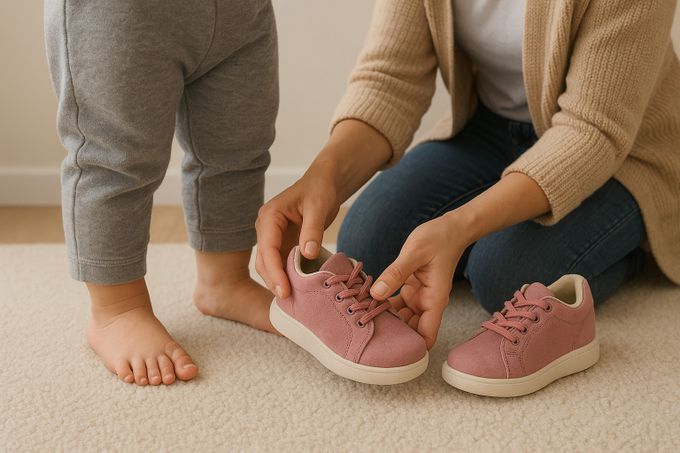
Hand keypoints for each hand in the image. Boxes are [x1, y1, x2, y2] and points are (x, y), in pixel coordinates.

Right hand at [255, 167, 339, 298]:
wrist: (324, 183)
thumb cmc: (320, 190)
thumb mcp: (318, 207)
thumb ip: (312, 230)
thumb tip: (307, 254)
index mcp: (269, 216)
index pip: (267, 248)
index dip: (274, 271)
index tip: (284, 290)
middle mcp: (266, 227)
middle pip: (264, 260)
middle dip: (274, 280)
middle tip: (288, 300)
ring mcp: (272, 236)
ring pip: (269, 264)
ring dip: (278, 280)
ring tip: (291, 299)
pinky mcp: (282, 243)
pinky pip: (280, 263)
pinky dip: (285, 276)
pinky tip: (295, 289)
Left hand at [371, 214, 470, 348]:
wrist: (450, 228)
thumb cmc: (438, 239)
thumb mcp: (414, 253)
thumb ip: (395, 274)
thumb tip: (376, 294)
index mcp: (434, 300)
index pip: (426, 336)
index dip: (411, 348)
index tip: (389, 350)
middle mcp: (427, 303)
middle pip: (411, 331)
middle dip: (392, 334)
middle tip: (366, 331)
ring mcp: (419, 298)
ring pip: (402, 319)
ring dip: (386, 320)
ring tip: (362, 318)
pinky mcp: (411, 290)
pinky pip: (397, 305)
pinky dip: (384, 305)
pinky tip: (368, 303)